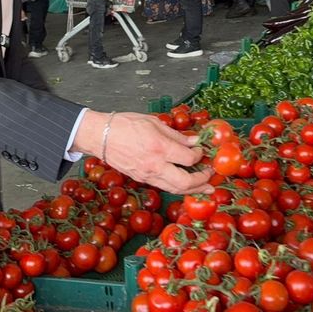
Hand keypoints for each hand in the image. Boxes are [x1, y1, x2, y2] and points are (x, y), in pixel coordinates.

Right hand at [72, 110, 213, 193]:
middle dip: (202, 181)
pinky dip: (178, 188)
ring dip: (193, 190)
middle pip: (185, 182)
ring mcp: (147, 175)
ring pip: (175, 189)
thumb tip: (194, 141)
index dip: (199, 155)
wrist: (101, 136)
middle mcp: (155, 165)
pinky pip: (164, 187)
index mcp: (159, 147)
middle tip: (211, 176)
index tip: (202, 150)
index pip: (188, 158)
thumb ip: (176, 135)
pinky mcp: (142, 179)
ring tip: (206, 189)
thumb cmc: (125, 124)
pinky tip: (185, 185)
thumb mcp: (153, 122)